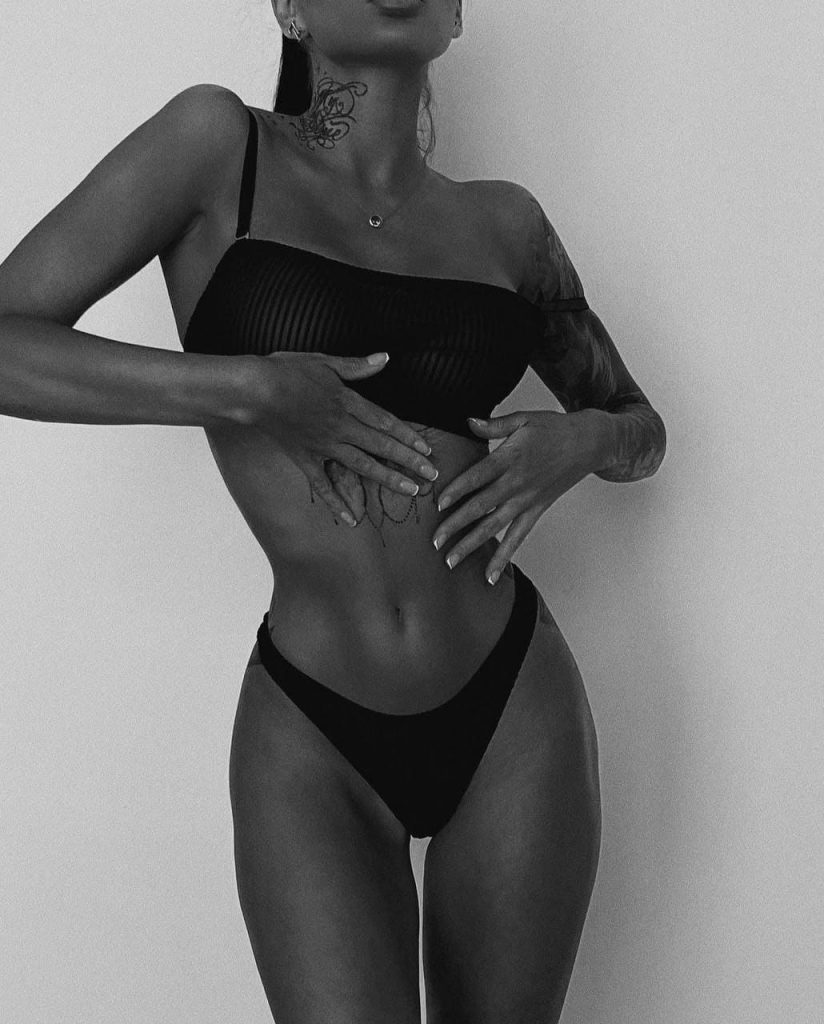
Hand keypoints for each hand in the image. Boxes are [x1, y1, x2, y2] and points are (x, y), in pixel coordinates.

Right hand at [245, 350, 437, 524]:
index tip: (427, 449)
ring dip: (389, 479)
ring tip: (411, 490)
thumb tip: (384, 358)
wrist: (253, 390)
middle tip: (432, 475)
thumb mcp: (324, 361)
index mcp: (347, 403)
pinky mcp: (306, 459)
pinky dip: (338, 503)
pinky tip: (353, 519)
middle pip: (381, 446)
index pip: (386, 422)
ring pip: (362, 466)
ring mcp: (324, 446)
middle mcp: (341, 427)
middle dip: (409, 461)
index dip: (408, 436)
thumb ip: (356, 366)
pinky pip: (325, 485)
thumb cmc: (286, 371)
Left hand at [431, 409, 602, 583]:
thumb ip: (494, 425)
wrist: (589, 443)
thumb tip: (468, 422)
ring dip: (471, 545)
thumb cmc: (554, 428)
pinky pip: (518, 538)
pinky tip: (490, 576)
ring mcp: (526, 500)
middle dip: (455, 526)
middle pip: (481, 508)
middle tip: (434, 542)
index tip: (439, 503)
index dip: (458, 490)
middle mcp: (516, 483)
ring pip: (494, 528)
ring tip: (450, 561)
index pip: (478, 476)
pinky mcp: (536, 510)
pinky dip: (504, 557)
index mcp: (510, 458)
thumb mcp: (523, 419)